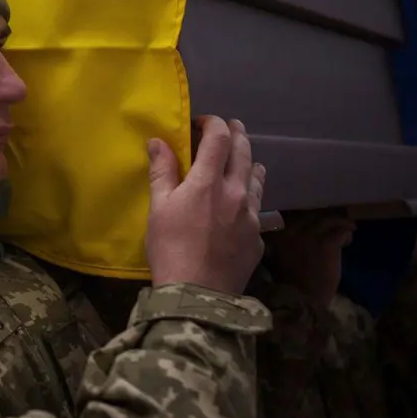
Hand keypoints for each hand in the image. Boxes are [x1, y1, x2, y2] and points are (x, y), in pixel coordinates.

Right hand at [145, 116, 265, 293]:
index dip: (212, 123)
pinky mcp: (258, 238)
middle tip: (231, 127)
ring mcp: (251, 216)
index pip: (218, 138)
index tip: (202, 122)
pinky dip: (250, 197)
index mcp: (208, 182)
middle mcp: (236, 193)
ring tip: (247, 160)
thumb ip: (162, 172)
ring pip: (257, 179)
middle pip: (244, 153)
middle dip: (237, 135)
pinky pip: (257, 209)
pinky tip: (244, 204)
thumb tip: (158, 141)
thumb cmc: (170, 249)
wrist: (197, 295)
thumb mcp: (158, 209)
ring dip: (250, 163)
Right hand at [263, 211, 354, 308]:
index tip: (313, 220)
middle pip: (311, 214)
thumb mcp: (281, 260)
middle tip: (333, 220)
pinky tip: (349, 239)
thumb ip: (287, 244)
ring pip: (327, 220)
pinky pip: (340, 231)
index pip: (292, 216)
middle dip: (323, 216)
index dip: (305, 217)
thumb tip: (298, 234)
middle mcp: (292, 231)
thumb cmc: (291, 285)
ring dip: (339, 222)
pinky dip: (346, 234)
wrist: (303, 302)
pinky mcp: (327, 244)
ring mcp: (309, 235)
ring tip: (347, 226)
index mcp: (278, 236)